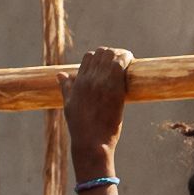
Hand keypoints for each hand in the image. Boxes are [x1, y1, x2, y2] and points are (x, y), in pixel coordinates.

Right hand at [62, 46, 131, 168]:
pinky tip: (133, 61)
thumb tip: (60, 75)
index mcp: (77, 82)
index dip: (102, 56)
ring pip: (110, 55)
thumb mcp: (69, 104)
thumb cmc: (82, 127)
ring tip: (130, 61)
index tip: (113, 63)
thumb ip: (66, 88)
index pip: (88, 57)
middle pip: (101, 53)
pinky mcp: (113, 88)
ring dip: (122, 54)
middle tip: (125, 62)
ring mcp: (100, 82)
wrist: (91, 141)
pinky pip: (119, 64)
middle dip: (114, 54)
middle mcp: (87, 79)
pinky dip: (127, 59)